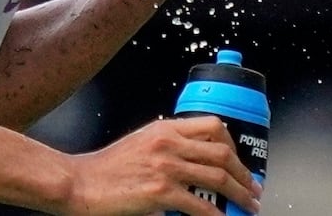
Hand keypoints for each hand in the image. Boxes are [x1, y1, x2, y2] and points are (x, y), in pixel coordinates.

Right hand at [65, 116, 261, 214]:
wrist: (79, 183)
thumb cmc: (105, 168)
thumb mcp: (140, 142)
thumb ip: (166, 145)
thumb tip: (192, 160)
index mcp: (165, 128)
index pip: (213, 125)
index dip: (234, 144)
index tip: (239, 161)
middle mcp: (169, 143)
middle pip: (222, 153)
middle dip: (244, 173)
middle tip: (253, 188)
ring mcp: (166, 167)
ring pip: (218, 178)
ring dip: (240, 195)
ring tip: (248, 206)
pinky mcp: (161, 193)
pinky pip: (201, 206)